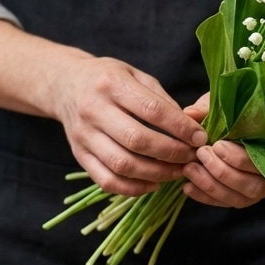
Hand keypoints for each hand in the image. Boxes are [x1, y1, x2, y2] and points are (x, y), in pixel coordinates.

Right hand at [0, 22, 207, 197]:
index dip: (180, 128)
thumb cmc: (109, 79)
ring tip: (177, 172)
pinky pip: (107, 180)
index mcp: (111, 84)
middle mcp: (93, 110)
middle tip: (192, 157)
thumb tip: (193, 125)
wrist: (65, 84)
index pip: (152, 110)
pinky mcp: (79, 155)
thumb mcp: (136, 76)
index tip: (200, 137)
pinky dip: (133, 188)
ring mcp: (83, 135)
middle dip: (171, 152)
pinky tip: (152, 183)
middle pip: (137, 140)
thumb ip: (163, 100)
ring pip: (122, 164)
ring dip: (156, 173)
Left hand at [180, 93, 264, 207]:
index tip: (217, 146)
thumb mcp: (222, 104)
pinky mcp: (241, 196)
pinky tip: (188, 187)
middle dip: (222, 172)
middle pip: (252, 186)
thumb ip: (209, 109)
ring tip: (189, 169)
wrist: (231, 123)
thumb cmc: (231, 112)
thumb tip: (191, 114)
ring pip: (239, 198)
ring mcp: (257, 188)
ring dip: (211, 186)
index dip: (239, 159)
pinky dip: (206, 197)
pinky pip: (226, 203)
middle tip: (201, 155)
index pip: (263, 162)